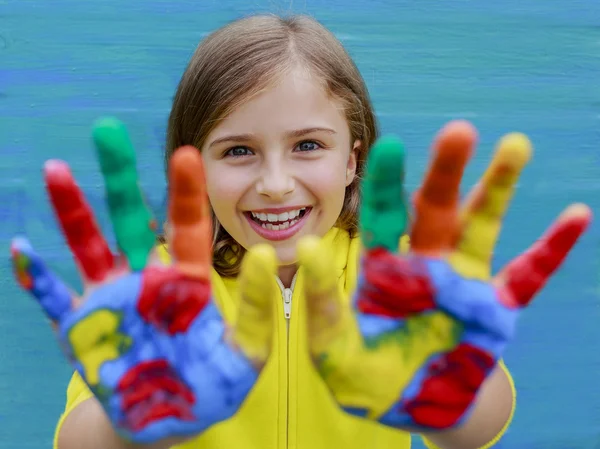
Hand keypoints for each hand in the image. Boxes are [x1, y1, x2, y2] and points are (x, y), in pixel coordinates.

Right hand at [11, 118, 276, 443]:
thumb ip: (258, 311)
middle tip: (108, 131)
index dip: (187, 192)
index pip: (188, 228)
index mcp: (188, 284)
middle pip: (131, 221)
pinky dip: (38, 279)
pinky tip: (21, 250)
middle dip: (119, 179)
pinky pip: (55, 300)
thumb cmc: (213, 386)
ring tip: (57, 168)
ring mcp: (113, 303)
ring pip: (90, 247)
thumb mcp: (246, 354)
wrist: (171, 420)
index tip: (188, 153)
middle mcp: (147, 282)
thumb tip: (267, 256)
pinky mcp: (85, 331)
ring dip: (72, 212)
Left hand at [297, 121, 590, 430]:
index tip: (390, 145)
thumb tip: (307, 247)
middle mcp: (423, 265)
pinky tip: (577, 215)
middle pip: (436, 210)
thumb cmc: (362, 376)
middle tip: (458, 131)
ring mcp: (461, 283)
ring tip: (515, 144)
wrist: (404, 406)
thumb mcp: (331, 346)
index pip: (382, 217)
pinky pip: (527, 276)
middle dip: (446, 172)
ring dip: (498, 189)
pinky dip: (551, 248)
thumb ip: (321, 302)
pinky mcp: (493, 311)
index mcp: (382, 268)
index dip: (386, 183)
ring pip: (481, 227)